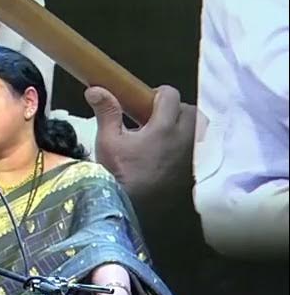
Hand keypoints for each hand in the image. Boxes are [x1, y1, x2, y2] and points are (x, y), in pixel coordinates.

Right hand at [86, 85, 195, 204]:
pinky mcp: (193, 170)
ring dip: (187, 126)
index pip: (170, 95)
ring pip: (200, 129)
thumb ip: (107, 112)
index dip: (157, 94)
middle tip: (155, 119)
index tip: (145, 102)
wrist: (129, 205)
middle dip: (175, 109)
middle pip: (189, 110)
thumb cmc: (117, 173)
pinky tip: (172, 153)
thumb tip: (95, 89)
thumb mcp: (108, 141)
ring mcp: (191, 155)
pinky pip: (200, 149)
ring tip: (167, 134)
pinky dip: (190, 145)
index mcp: (163, 127)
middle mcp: (184, 138)